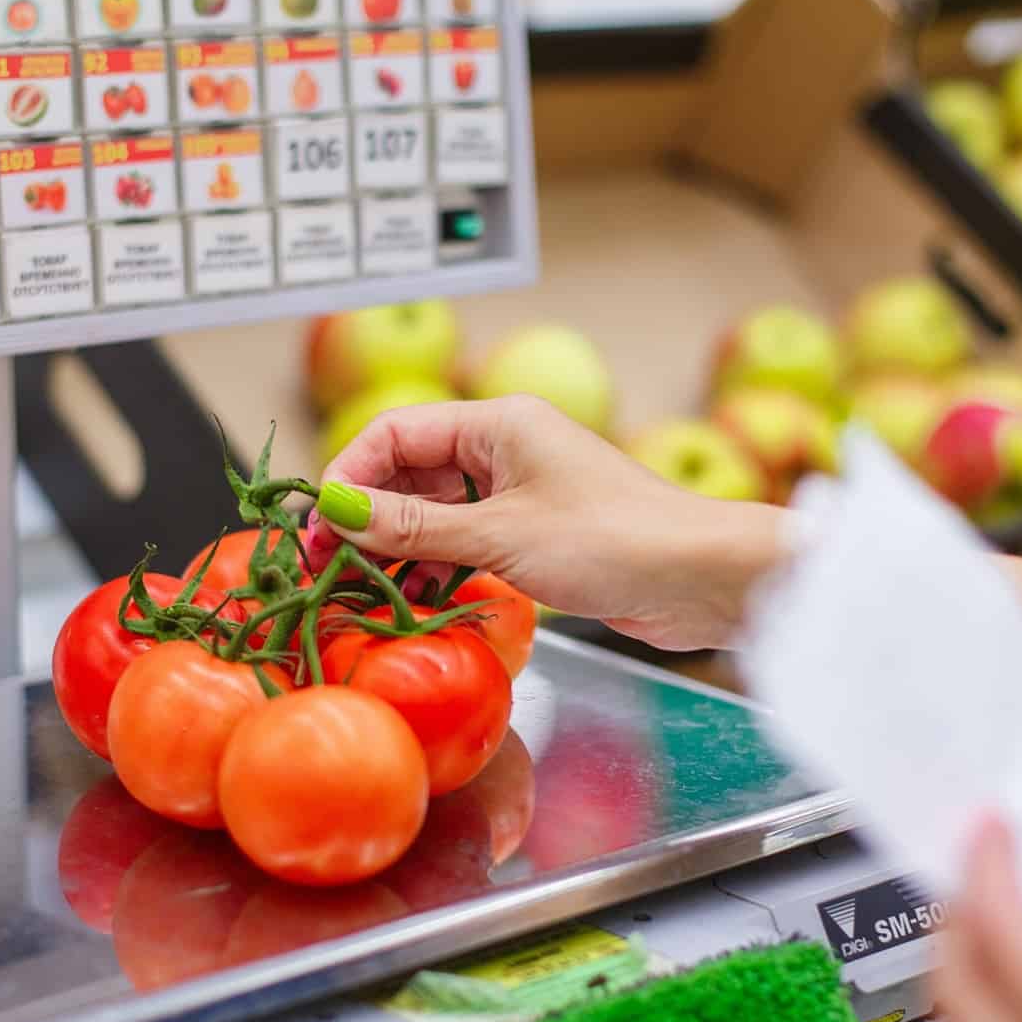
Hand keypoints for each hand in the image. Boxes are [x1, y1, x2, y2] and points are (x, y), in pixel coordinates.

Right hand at [311, 396, 794, 650]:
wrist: (702, 578)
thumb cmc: (615, 540)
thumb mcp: (499, 537)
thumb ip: (413, 529)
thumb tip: (338, 513)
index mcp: (498, 423)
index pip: (394, 434)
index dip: (349, 478)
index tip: (319, 529)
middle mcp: (507, 448)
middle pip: (410, 474)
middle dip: (367, 520)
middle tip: (327, 569)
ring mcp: (523, 491)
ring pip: (437, 513)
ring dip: (401, 549)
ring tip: (365, 591)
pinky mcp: (539, 533)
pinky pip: (468, 542)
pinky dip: (439, 567)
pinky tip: (419, 598)